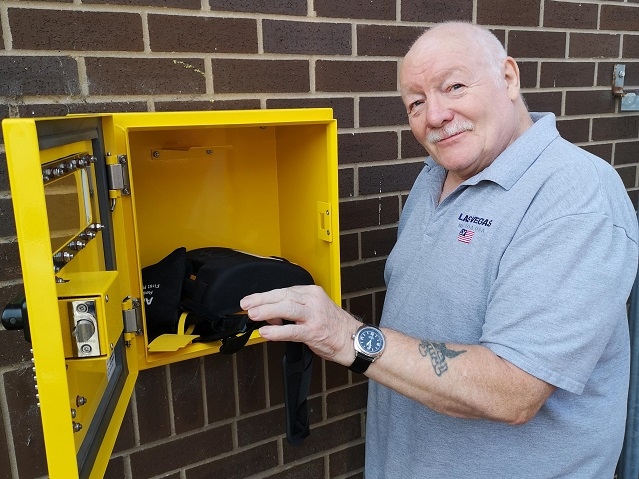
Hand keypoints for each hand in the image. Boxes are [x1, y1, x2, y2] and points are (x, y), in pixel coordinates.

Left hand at [240, 285, 359, 365]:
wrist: (354, 340)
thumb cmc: (333, 326)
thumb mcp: (314, 310)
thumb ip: (292, 310)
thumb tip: (270, 315)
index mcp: (312, 293)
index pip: (284, 291)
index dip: (265, 296)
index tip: (251, 300)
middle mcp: (313, 301)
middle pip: (283, 296)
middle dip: (262, 300)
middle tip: (246, 304)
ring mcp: (314, 316)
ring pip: (287, 308)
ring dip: (267, 311)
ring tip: (252, 314)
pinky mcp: (314, 332)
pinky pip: (292, 330)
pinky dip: (277, 331)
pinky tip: (266, 332)